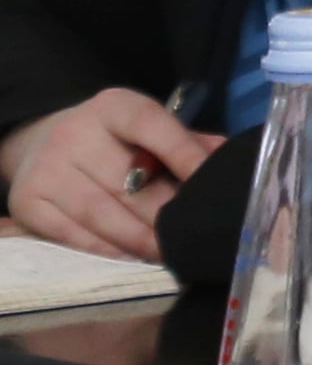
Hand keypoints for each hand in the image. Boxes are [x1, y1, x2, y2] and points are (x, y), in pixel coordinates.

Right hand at [3, 89, 222, 262]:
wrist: (45, 145)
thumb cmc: (117, 144)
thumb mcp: (151, 131)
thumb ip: (191, 144)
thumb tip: (231, 162)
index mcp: (113, 107)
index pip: (150, 124)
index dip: (184, 154)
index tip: (211, 184)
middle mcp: (74, 133)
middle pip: (129, 182)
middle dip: (167, 214)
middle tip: (197, 236)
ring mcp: (46, 168)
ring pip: (101, 213)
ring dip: (140, 239)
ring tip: (172, 253)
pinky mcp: (27, 201)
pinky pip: (71, 233)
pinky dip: (105, 249)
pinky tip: (132, 257)